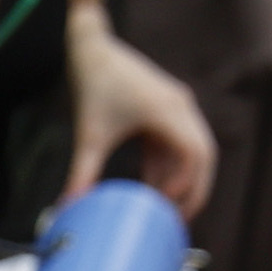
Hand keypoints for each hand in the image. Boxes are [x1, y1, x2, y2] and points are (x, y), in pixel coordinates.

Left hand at [64, 0, 220, 211]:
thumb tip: (68, 208)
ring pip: (192, 151)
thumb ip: (82, 173)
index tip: (165, 206)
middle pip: (203, 155)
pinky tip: (153, 189)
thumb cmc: (94, 84)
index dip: (187, 183)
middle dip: (194, 189)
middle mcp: (180, 107)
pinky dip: (168, 168)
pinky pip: (176, 144)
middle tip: (177, 222)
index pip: (195, 152)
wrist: (93, 48)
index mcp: (167, 110)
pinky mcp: (166, 111)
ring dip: (181, 180)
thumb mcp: (89, 133)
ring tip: (165, 212)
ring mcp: (176, 108)